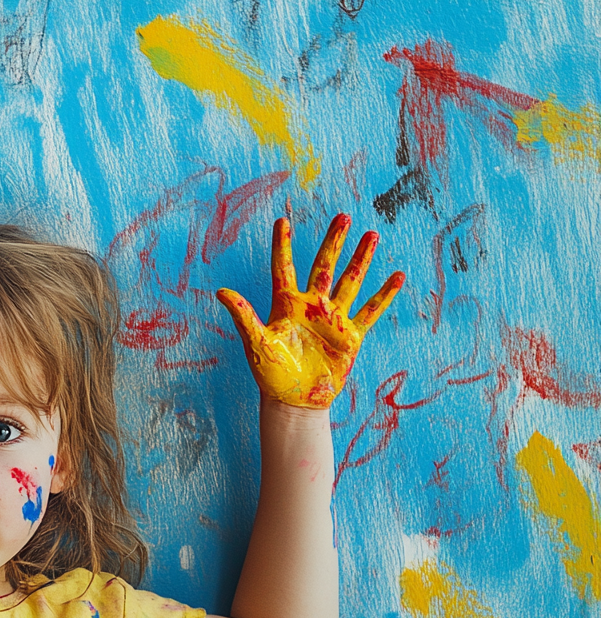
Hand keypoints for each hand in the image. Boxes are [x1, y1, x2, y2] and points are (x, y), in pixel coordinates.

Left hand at [217, 215, 403, 408]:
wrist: (294, 401)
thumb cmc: (271, 374)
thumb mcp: (256, 343)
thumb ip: (243, 316)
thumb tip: (221, 291)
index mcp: (285, 304)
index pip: (284, 268)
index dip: (282, 245)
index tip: (283, 220)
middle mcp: (310, 306)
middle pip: (323, 266)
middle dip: (333, 242)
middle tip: (343, 216)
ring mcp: (332, 318)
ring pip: (349, 281)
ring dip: (360, 259)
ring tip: (372, 235)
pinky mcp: (351, 336)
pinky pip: (370, 311)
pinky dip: (384, 295)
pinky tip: (397, 276)